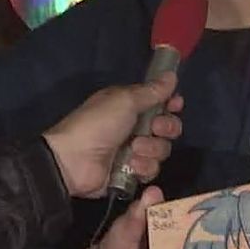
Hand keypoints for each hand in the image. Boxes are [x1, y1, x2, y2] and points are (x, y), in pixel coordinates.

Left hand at [42, 72, 183, 197]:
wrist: (74, 159)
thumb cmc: (98, 124)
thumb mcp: (124, 101)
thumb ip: (151, 91)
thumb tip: (172, 75)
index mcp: (130, 105)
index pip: (160, 102)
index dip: (171, 104)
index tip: (175, 104)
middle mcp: (134, 127)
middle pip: (167, 127)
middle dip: (166, 128)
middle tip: (155, 128)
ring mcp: (133, 151)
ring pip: (161, 150)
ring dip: (151, 149)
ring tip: (134, 149)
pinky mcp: (131, 173)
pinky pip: (151, 170)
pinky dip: (143, 167)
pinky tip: (130, 165)